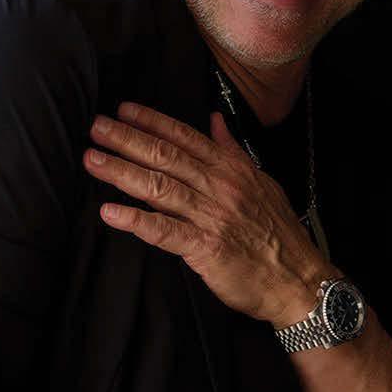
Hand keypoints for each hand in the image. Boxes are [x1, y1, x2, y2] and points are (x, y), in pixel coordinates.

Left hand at [84, 100, 330, 325]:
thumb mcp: (261, 183)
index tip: (124, 111)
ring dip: (122, 172)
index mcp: (231, 170)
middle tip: (97, 127)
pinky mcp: (205, 248)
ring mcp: (212, 217)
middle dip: (127, 139)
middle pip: (166, 156)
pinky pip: (164, 231)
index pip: (185, 137)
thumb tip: (215, 122)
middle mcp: (219, 188)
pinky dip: (135, 220)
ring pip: (159, 187)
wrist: (299, 280)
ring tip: (93, 160)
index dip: (152, 121)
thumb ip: (232, 151)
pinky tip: (109, 212)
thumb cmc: (279, 234)